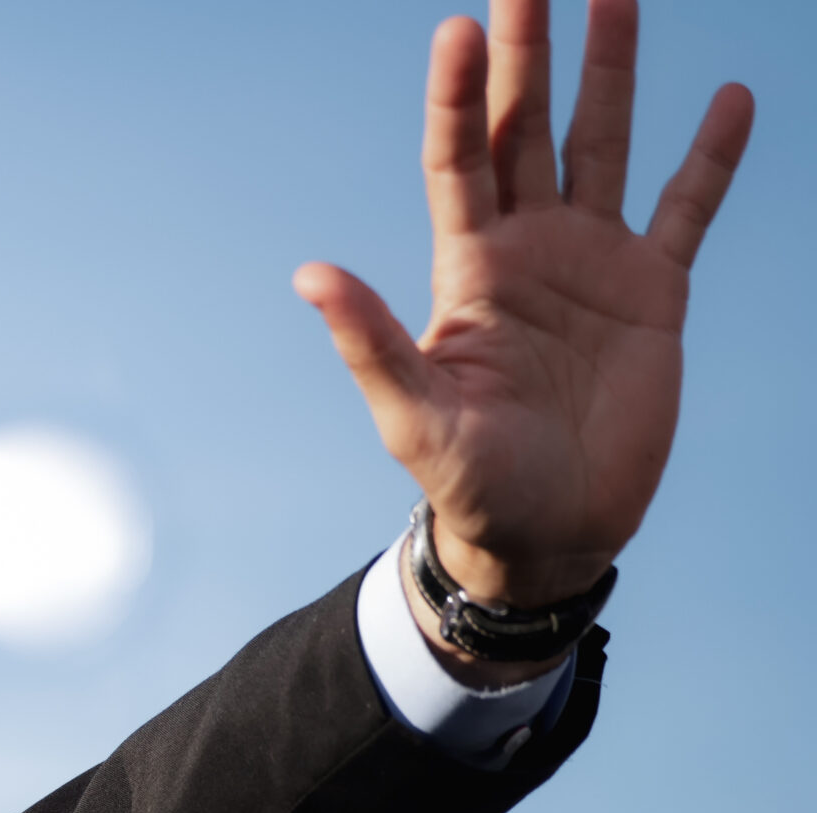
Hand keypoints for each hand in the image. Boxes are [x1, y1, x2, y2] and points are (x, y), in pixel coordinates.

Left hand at [295, 0, 752, 629]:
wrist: (544, 533)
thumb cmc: (468, 483)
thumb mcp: (414, 417)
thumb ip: (371, 342)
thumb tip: (310, 275)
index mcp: (467, 272)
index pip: (459, 159)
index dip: (456, 94)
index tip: (459, 25)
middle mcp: (528, 250)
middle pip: (526, 128)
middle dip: (529, 52)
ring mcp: (593, 265)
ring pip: (603, 144)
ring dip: (611, 72)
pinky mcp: (655, 294)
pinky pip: (686, 209)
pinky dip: (712, 157)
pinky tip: (732, 98)